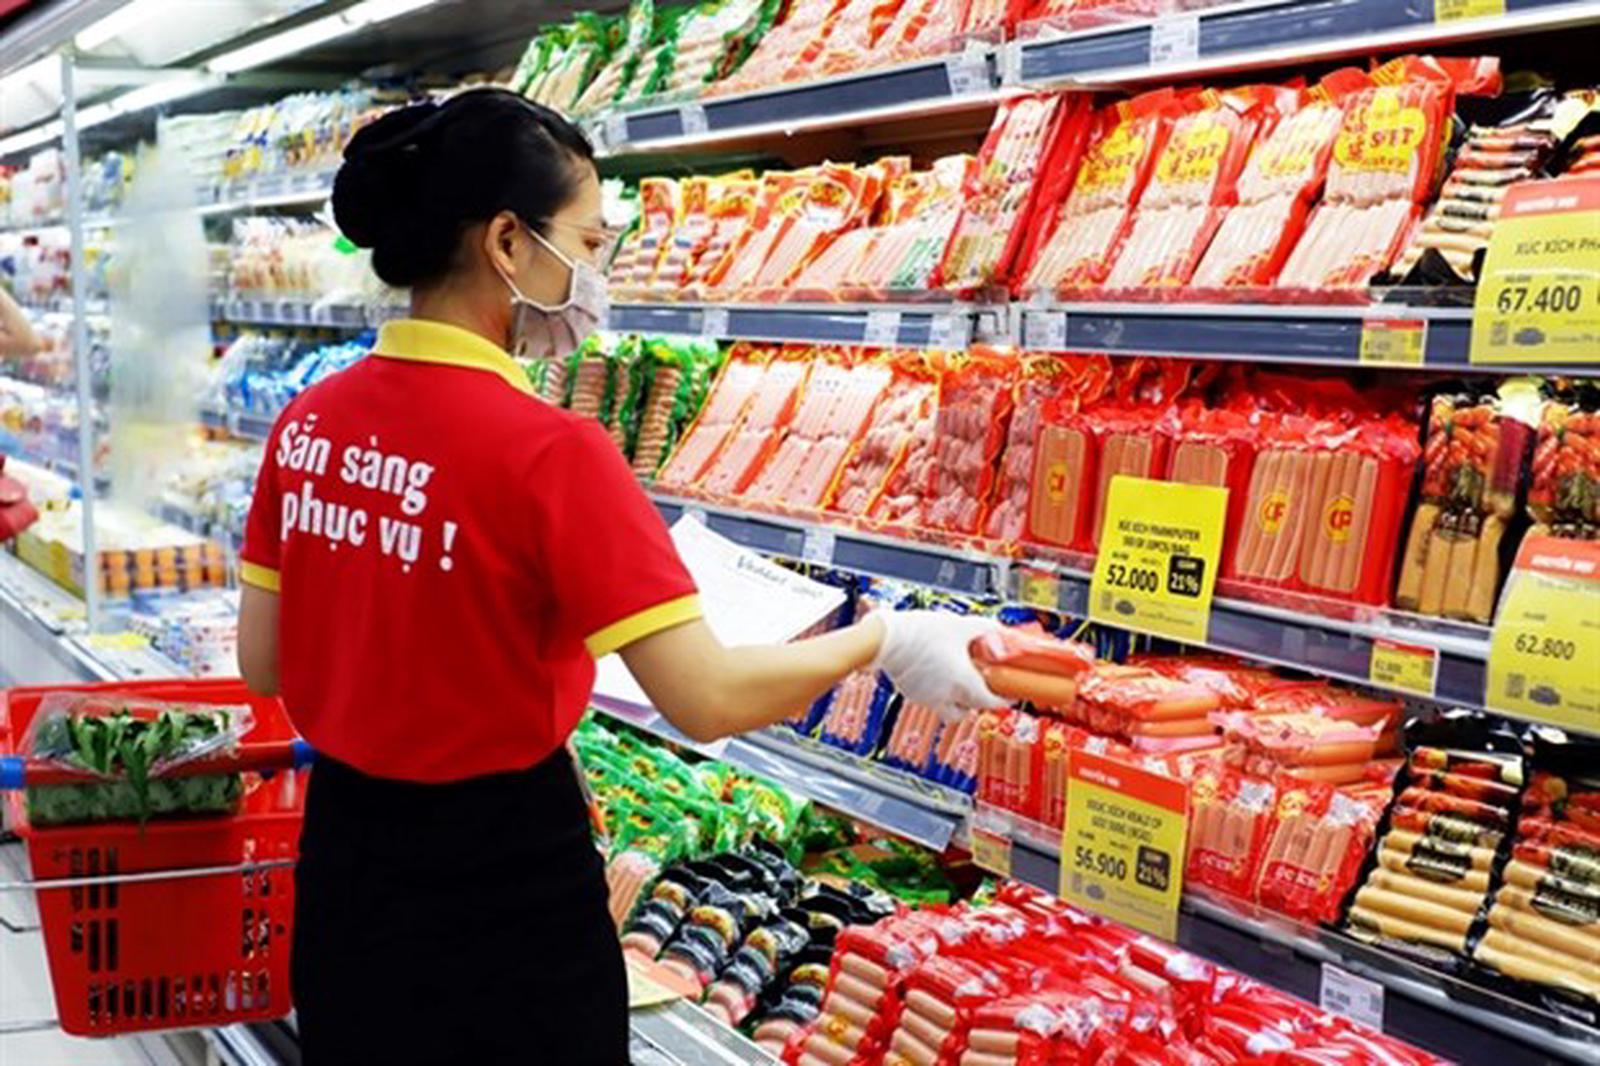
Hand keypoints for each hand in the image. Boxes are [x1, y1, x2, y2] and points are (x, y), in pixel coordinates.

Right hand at [870, 610, 1004, 721]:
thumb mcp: (960, 626)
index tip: (1009, 692)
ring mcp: (927, 698)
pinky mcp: (912, 693)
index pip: (992, 702)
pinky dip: (939, 688)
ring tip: (956, 673)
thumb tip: (999, 631)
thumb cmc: (920, 633)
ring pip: (950, 707)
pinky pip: (932, 698)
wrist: (884, 638)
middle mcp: (945, 696)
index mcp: (962, 683)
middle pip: (970, 710)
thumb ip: (984, 629)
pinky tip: (936, 668)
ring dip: (957, 696)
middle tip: (982, 682)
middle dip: (978, 700)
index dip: (1004, 698)